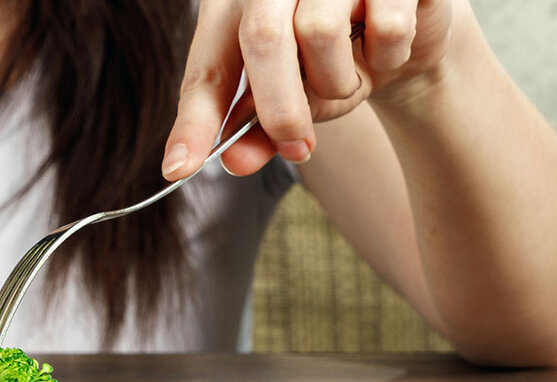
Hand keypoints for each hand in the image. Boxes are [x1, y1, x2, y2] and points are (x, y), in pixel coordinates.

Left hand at [163, 0, 455, 177]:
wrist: (401, 28)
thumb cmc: (331, 61)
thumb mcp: (290, 98)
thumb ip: (259, 130)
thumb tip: (236, 164)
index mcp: (235, 6)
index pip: (207, 68)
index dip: (193, 122)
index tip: (178, 168)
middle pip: (263, 38)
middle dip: (280, 108)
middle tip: (298, 148)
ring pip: (321, 32)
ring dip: (340, 81)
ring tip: (350, 77)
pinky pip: (387, 27)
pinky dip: (388, 56)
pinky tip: (387, 48)